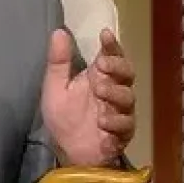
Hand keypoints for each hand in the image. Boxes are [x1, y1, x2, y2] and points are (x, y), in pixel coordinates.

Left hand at [41, 28, 135, 166]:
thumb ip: (58, 62)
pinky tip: (102, 123)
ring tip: (99, 92)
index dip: (111, 44)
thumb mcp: (55, 88)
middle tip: (103, 65)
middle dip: (118, 66)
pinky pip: (126, 125)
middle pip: (127, 72)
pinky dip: (115, 122)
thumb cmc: (64, 117)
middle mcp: (112, 90)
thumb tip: (59, 31)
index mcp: (97, 76)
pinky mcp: (122, 132)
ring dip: (115, 93)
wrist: (68, 151)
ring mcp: (120, 111)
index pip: (110, 55)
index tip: (105, 34)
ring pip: (128, 97)